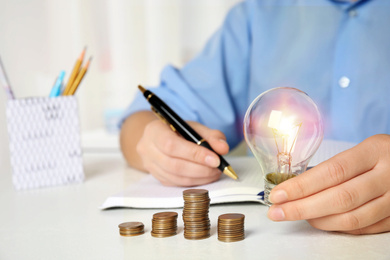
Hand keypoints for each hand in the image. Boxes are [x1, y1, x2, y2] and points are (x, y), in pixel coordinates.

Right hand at [136, 119, 227, 185]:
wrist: (158, 139)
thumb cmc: (177, 131)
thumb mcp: (193, 127)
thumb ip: (211, 135)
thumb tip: (223, 148)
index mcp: (154, 131)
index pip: (172, 145)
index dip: (194, 154)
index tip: (215, 159)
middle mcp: (147, 149)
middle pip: (174, 165)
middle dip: (200, 169)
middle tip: (218, 168)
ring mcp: (150, 166)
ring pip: (176, 177)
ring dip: (199, 177)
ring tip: (215, 172)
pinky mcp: (157, 177)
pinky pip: (176, 184)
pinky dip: (194, 182)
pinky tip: (205, 177)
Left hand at [267, 134, 389, 234]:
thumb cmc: (385, 155)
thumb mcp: (364, 150)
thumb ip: (336, 167)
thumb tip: (297, 185)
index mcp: (374, 151)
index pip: (332, 171)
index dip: (302, 186)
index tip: (278, 194)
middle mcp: (388, 175)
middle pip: (340, 198)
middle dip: (302, 208)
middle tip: (277, 212)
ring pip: (352, 218)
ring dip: (318, 220)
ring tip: (296, 215)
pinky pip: (364, 228)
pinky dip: (338, 227)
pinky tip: (321, 221)